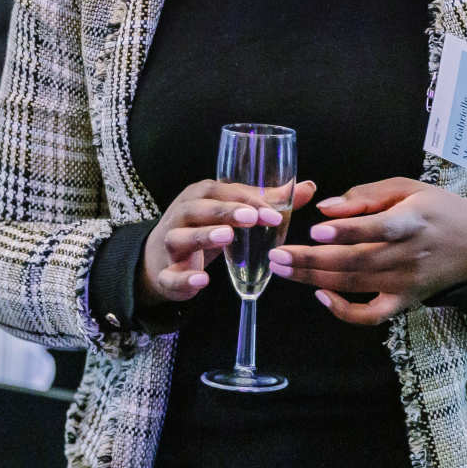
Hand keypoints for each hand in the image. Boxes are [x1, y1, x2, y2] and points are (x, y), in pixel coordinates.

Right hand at [139, 178, 318, 308]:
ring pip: (181, 237)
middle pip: (201, 208)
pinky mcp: (165, 273)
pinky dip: (184, 278)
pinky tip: (203, 280)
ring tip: (227, 237)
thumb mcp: (233, 213)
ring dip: (203, 235)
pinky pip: (171, 276)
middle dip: (227, 211)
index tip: (275, 213)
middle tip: (252, 218)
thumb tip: (307, 187)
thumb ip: (268, 202)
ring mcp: (170, 243)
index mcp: (201, 195)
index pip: (225, 191)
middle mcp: (182, 214)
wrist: (160, 259)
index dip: (250, 200)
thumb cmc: (204, 228)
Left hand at [269, 177, 466, 324]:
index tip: (314, 230)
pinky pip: (371, 315)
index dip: (346, 231)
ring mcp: (405, 283)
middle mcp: (407, 256)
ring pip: (354, 285)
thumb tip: (325, 207)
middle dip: (311, 261)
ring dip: (314, 280)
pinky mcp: (405, 302)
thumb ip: (365, 196)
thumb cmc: (440, 209)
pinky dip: (345, 312)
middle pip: (355, 262)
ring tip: (283, 269)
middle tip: (277, 255)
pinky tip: (321, 296)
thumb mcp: (408, 188)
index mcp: (412, 221)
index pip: (377, 229)